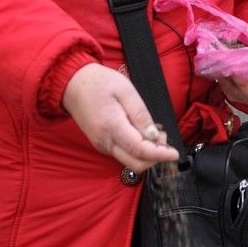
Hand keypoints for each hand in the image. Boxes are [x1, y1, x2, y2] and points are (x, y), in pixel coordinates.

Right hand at [62, 63, 179, 171]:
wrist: (72, 84)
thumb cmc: (99, 83)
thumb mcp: (125, 90)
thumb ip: (140, 115)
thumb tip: (154, 136)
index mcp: (112, 126)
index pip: (140, 150)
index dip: (160, 154)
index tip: (175, 154)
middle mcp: (105, 141)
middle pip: (136, 164)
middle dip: (155, 157)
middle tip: (164, 139)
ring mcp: (102, 145)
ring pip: (130, 162)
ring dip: (146, 154)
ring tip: (153, 133)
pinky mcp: (101, 144)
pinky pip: (122, 155)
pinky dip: (136, 151)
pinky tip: (140, 134)